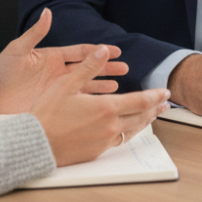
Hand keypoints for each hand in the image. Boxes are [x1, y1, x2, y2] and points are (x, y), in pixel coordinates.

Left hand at [0, 8, 127, 117]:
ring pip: (85, 85)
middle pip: (88, 68)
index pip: (81, 52)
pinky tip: (102, 101)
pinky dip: (90, 101)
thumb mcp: (17, 50)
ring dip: (102, 84)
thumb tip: (48, 12)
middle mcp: (57, 73)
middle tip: (125, 67)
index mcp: (52, 57)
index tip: (115, 50)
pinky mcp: (52, 105)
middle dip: (106, 67)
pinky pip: (76, 102)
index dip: (98, 51)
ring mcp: (56, 90)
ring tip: (119, 84)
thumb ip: (35, 33)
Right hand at [31, 46, 171, 165]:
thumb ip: (88, 67)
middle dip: (155, 109)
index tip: (165, 92)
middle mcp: (109, 126)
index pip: (140, 101)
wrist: (36, 144)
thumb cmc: (48, 113)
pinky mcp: (96, 151)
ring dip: (146, 122)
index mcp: (106, 108)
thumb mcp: (67, 84)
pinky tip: (129, 129)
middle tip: (165, 104)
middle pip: (140, 117)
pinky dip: (129, 132)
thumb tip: (103, 50)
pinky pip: (120, 140)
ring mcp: (104, 141)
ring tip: (153, 116)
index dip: (154, 96)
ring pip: (132, 130)